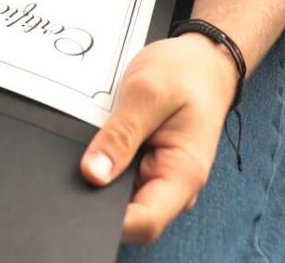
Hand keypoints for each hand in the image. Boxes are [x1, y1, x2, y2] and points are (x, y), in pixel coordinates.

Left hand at [80, 33, 239, 244]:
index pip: (144, 223)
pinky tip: (104, 138)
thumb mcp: (148, 92)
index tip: (82, 196)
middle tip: (81, 158)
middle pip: (129, 215)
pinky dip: (107, 160)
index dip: (109, 220)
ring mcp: (160, 179)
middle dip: (100, 193)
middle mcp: (172, 186)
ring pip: (120, 195)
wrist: (203, 61)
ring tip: (98, 136)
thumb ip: (121, 134)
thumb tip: (92, 174)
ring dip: (102, 173)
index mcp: (182, 175)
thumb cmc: (185, 73)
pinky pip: (120, 176)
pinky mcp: (147, 167)